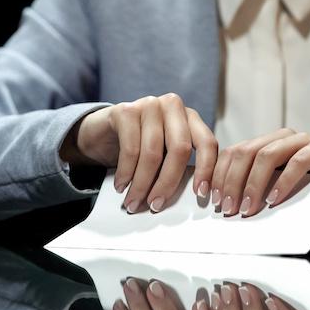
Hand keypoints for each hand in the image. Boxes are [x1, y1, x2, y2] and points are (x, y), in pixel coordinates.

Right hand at [62, 93, 217, 212]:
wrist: (101, 132)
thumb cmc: (139, 145)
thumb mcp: (165, 153)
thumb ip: (179, 165)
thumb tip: (192, 195)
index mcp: (189, 117)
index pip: (207, 142)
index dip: (206, 169)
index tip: (200, 193)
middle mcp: (172, 106)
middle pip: (180, 149)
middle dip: (168, 183)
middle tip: (156, 204)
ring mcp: (149, 105)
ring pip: (153, 153)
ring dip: (142, 184)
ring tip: (135, 201)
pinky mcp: (126, 111)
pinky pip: (130, 150)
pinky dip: (126, 173)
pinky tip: (122, 186)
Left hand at [210, 129, 309, 216]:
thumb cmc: (304, 189)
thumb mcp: (273, 185)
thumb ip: (252, 185)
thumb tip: (221, 204)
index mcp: (265, 141)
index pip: (233, 152)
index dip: (219, 174)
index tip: (211, 197)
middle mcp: (282, 136)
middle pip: (246, 153)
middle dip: (232, 182)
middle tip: (228, 208)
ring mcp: (303, 139)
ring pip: (268, 155)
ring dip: (253, 184)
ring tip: (247, 208)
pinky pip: (298, 162)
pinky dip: (283, 182)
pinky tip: (274, 199)